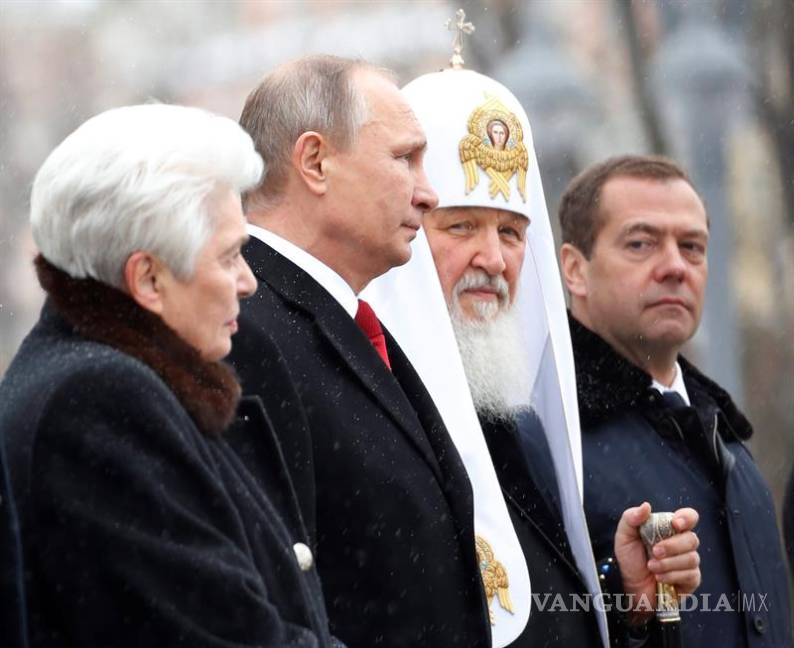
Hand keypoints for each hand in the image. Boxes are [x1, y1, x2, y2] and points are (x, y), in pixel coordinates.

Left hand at [613, 502, 700, 622]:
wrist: (628, 586)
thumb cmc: (629, 559)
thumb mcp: (624, 536)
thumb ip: (631, 518)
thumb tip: (646, 506)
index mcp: (669, 529)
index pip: (689, 517)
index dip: (687, 518)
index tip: (676, 524)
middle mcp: (682, 544)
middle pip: (692, 539)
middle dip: (672, 546)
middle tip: (654, 552)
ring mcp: (688, 562)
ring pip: (692, 558)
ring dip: (668, 563)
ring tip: (651, 567)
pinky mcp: (691, 580)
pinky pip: (691, 575)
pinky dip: (672, 576)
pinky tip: (659, 577)